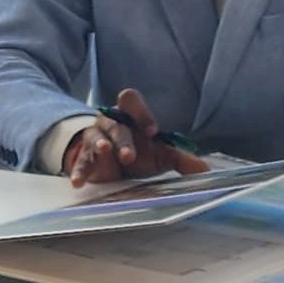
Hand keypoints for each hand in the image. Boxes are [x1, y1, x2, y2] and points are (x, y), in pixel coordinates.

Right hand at [64, 89, 209, 186]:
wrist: (113, 164)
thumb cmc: (139, 152)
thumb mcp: (159, 154)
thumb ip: (180, 159)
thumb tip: (205, 170)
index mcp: (130, 115)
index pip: (131, 101)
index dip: (141, 113)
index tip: (152, 131)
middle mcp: (111, 123)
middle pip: (115, 123)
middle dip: (124, 139)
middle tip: (130, 156)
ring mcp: (95, 139)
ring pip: (97, 138)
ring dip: (100, 145)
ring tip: (104, 152)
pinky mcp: (85, 158)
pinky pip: (81, 162)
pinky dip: (80, 171)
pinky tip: (78, 182)